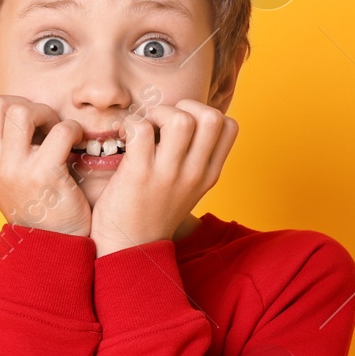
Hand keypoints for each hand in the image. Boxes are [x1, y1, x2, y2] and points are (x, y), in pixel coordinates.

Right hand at [0, 95, 91, 236]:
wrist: (53, 245)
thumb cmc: (34, 201)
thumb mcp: (3, 173)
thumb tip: (7, 100)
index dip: (6, 105)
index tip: (25, 124)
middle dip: (26, 104)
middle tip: (43, 125)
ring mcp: (12, 170)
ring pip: (22, 110)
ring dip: (48, 114)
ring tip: (57, 132)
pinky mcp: (42, 175)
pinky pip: (60, 130)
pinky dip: (73, 130)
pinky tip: (76, 144)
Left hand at [89, 100, 238, 256]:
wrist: (130, 249)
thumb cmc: (152, 213)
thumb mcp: (187, 188)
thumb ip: (193, 160)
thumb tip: (186, 123)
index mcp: (209, 174)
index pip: (230, 126)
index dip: (204, 112)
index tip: (181, 123)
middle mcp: (195, 173)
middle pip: (211, 116)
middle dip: (184, 106)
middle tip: (162, 121)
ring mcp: (169, 174)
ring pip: (179, 119)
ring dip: (157, 113)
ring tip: (145, 127)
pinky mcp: (140, 174)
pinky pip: (141, 129)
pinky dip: (130, 124)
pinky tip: (124, 137)